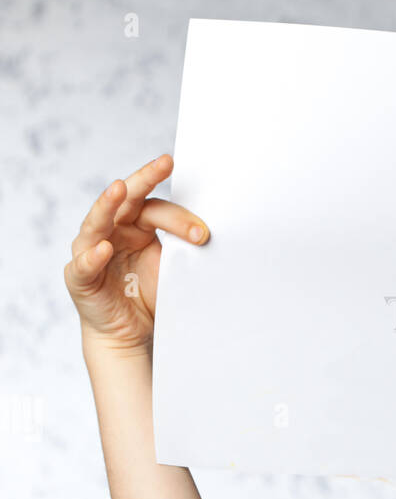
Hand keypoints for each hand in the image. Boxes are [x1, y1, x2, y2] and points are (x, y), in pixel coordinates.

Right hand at [64, 154, 208, 353]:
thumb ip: (184, 252)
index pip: (155, 208)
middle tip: (165, 163)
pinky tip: (104, 249)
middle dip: (145, 179)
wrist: (129, 335)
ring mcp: (91, 250)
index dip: (179, 218)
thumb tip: (214, 236)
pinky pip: (84, 264)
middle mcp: (112, 230)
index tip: (203, 233)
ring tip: (119, 189)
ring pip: (97, 221)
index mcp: (135, 225)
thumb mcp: (172, 270)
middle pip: (126, 199)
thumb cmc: (148, 297)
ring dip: (107, 204)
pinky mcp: (79, 277)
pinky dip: (93, 257)